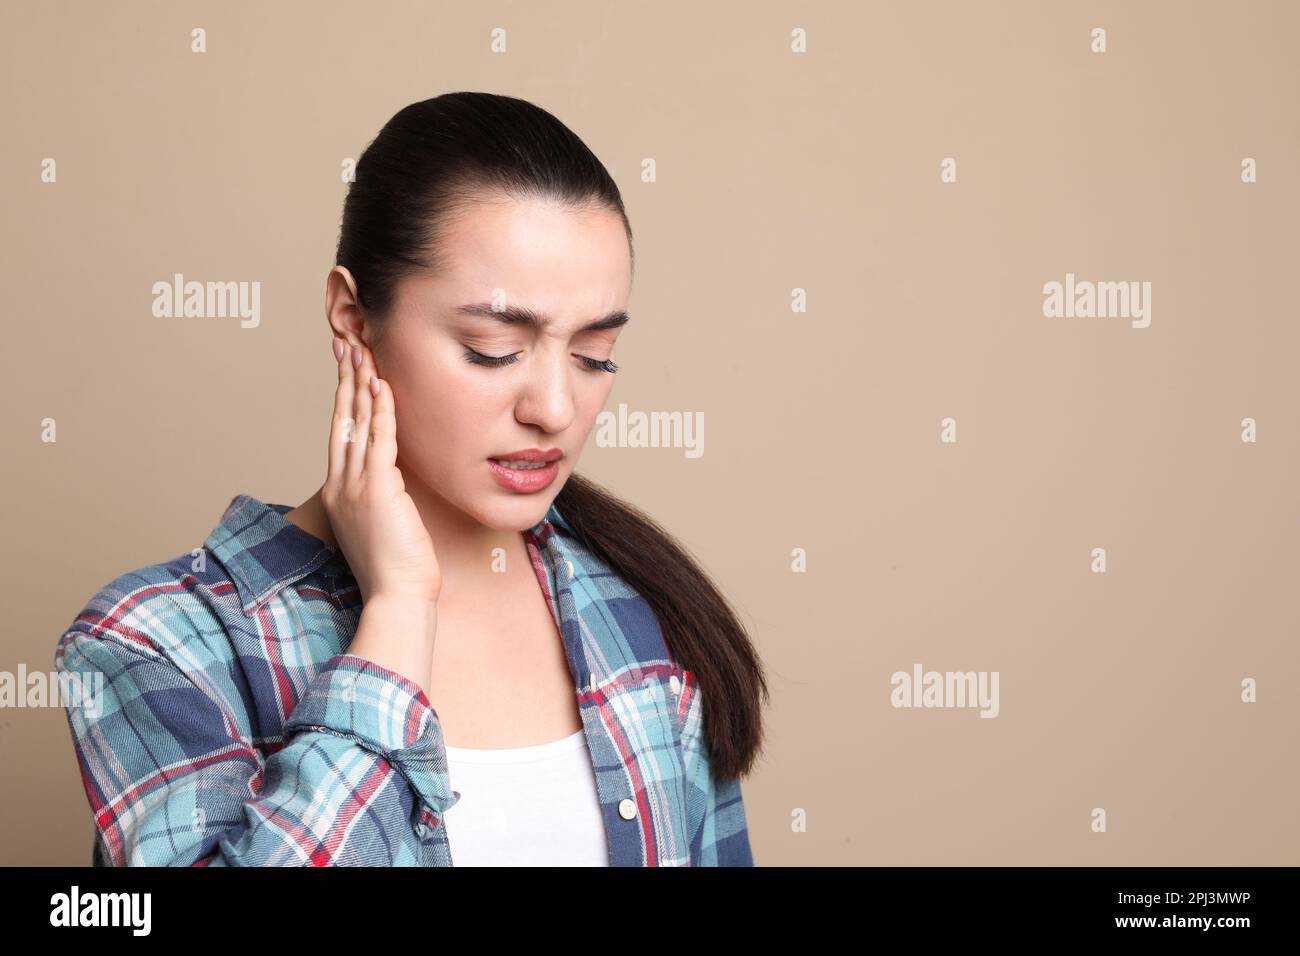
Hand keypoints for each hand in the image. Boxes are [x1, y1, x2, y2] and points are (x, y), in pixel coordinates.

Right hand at [322, 337, 441, 604]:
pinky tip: (382, 384)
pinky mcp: (377, 490)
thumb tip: (393, 480)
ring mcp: (355, 487)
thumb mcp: (382, 525)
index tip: (347, 369)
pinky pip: (379, 440)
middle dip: (345, 379)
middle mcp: (341, 485)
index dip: (344, 399)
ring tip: (363, 351)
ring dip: (361, 384)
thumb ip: (382, 497)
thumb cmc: (397, 570)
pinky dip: (381, 410)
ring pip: (357, 424)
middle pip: (342, 420)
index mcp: (340, 493)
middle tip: (346, 344)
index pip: (341, 434)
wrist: (397, 598)